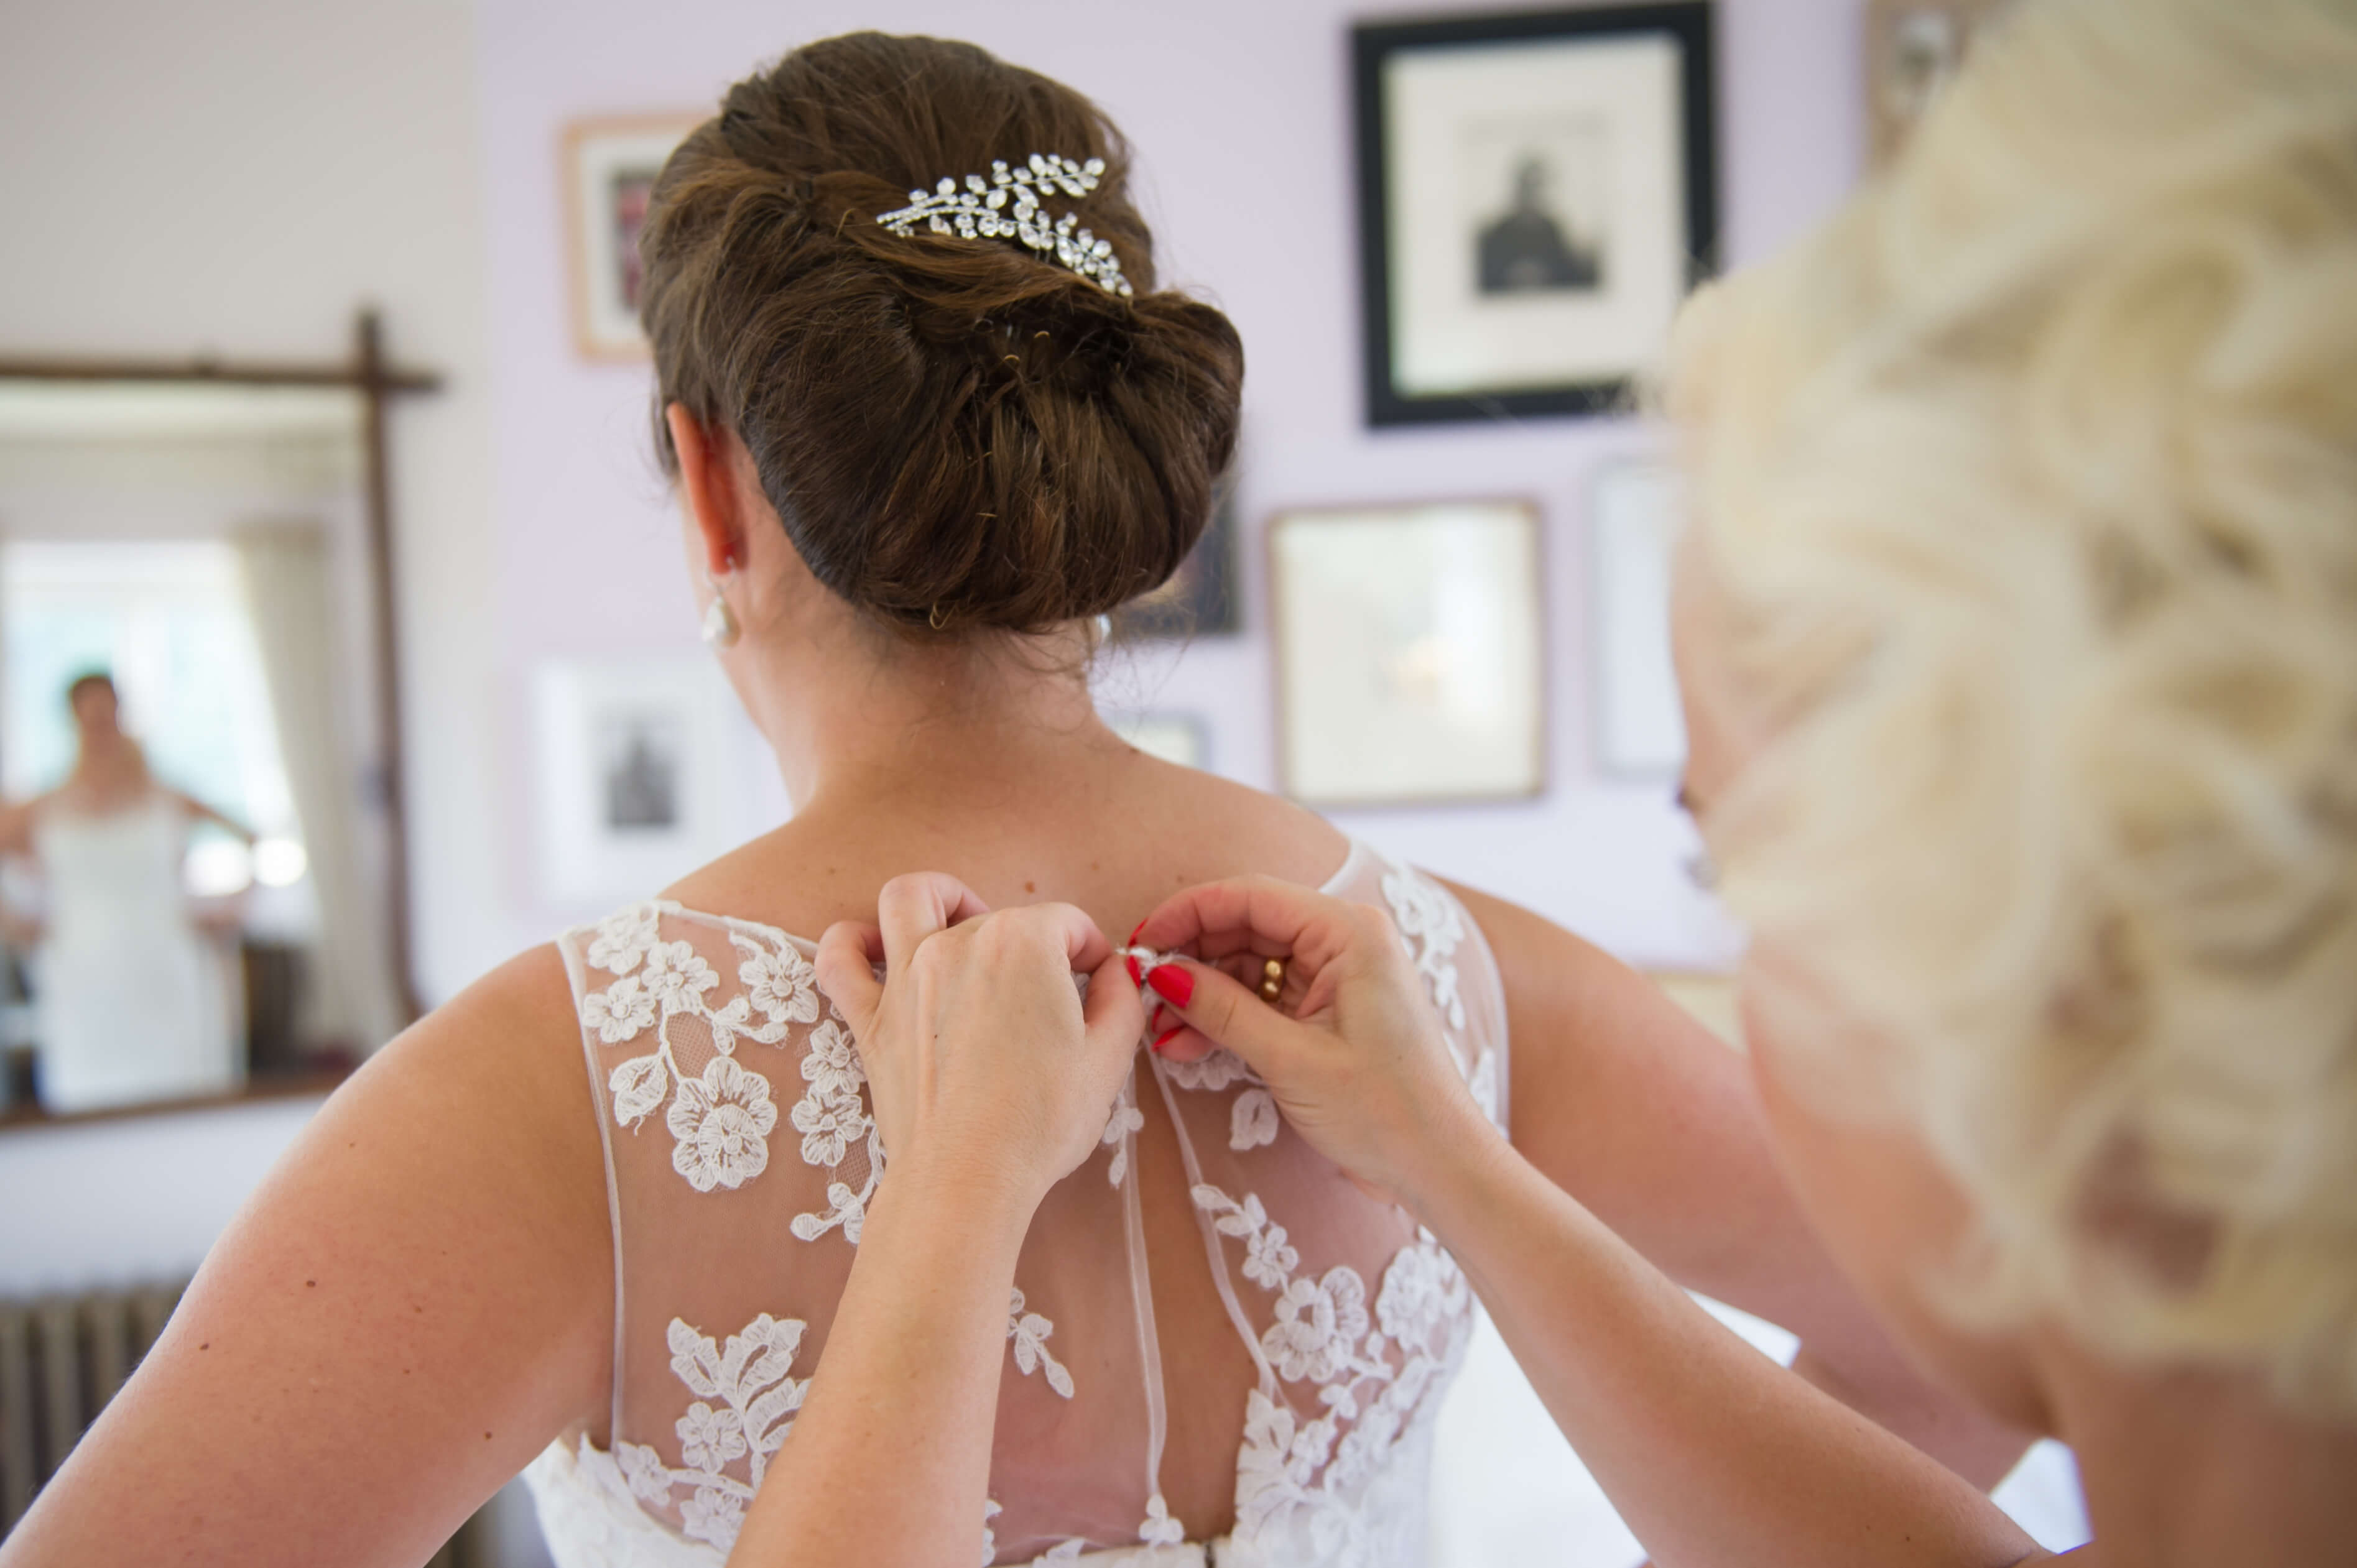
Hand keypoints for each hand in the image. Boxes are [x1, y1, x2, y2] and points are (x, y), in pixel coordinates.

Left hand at [815, 874, 1147, 1210]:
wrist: (969, 1181)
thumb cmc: (1040, 1122)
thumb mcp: (1109, 1057)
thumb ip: (1121, 996)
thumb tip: (1112, 971)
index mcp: (1023, 944)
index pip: (1069, 924)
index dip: (1092, 954)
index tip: (1097, 987)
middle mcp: (958, 944)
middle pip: (1001, 917)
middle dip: (1034, 945)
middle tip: (1048, 997)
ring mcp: (906, 978)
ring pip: (908, 899)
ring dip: (939, 898)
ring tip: (960, 923)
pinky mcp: (871, 1020)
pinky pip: (839, 959)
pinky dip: (850, 942)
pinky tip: (874, 949)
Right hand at [1134, 876, 1498, 1209]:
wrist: (1440, 1167)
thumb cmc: (1385, 1111)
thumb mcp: (1292, 1059)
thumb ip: (1223, 1010)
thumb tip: (1162, 973)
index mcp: (1350, 932)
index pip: (1251, 896)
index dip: (1188, 914)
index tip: (1140, 944)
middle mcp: (1346, 941)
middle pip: (1247, 927)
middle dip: (1192, 959)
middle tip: (1143, 993)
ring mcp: (1340, 975)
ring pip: (1251, 965)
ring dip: (1205, 995)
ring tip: (1163, 1033)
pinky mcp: (1331, 1010)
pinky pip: (1267, 997)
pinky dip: (1229, 1017)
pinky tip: (1189, 1043)